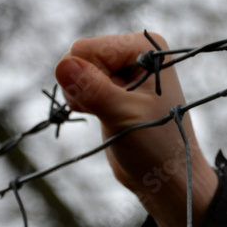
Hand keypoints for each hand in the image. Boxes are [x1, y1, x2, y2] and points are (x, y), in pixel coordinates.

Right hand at [55, 32, 217, 226]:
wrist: (164, 178)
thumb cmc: (155, 148)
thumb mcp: (123, 116)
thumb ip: (92, 89)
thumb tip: (62, 66)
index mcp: (146, 49)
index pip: (87, 48)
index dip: (89, 79)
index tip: (113, 103)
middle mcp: (134, 53)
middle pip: (78, 56)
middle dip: (84, 86)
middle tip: (109, 112)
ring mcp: (122, 69)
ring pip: (74, 71)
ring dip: (81, 96)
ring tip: (108, 115)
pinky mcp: (111, 87)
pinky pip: (78, 83)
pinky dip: (82, 101)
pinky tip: (102, 116)